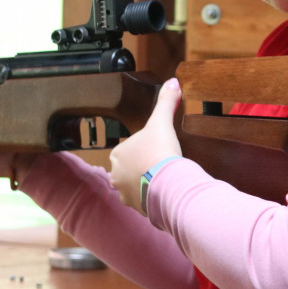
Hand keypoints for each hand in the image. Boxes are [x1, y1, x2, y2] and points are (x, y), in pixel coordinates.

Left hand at [108, 78, 182, 211]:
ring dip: (144, 184)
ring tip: (161, 180)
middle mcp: (115, 174)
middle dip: (141, 168)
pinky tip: (161, 193)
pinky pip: (140, 201)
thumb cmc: (160, 152)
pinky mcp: (134, 207)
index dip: (143, 150)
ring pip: (133, 186)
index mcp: (117, 154)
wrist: (167, 183)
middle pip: (128, 169)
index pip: (128, 150)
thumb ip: (166, 102)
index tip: (156, 151)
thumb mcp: (162, 122)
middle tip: (159, 166)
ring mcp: (124, 192)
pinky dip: (149, 198)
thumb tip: (172, 82)